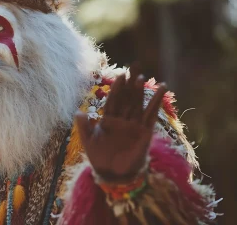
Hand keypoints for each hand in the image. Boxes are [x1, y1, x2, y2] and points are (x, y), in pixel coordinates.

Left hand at [75, 64, 166, 182]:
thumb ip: (83, 126)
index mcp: (108, 119)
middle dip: (130, 82)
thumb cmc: (99, 157)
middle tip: (134, 65)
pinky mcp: (145, 132)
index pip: (113, 100)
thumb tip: (78, 112)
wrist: (113, 174)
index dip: (117, 88)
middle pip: (127, 97)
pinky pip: (151, 115)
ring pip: (138, 103)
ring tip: (143, 77)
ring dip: (140, 91)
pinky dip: (156, 103)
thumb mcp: (88, 141)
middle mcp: (122, 119)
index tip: (120, 74)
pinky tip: (161, 90)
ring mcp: (134, 124)